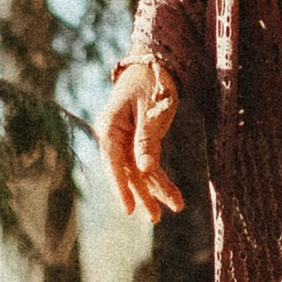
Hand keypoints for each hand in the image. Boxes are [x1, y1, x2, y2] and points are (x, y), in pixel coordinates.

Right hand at [101, 55, 183, 219]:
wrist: (155, 63)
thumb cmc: (151, 82)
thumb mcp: (151, 110)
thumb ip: (146, 140)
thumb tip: (145, 169)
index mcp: (109, 126)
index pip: (113, 161)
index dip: (120, 186)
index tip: (128, 208)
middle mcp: (114, 136)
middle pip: (127, 171)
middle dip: (142, 194)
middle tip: (155, 218)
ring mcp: (126, 140)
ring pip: (139, 171)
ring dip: (154, 190)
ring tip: (168, 212)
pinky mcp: (140, 141)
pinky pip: (148, 164)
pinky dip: (160, 178)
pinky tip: (172, 196)